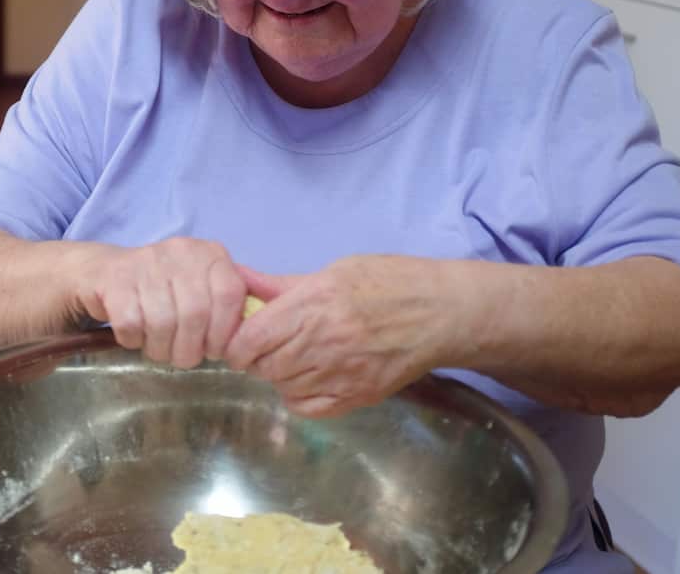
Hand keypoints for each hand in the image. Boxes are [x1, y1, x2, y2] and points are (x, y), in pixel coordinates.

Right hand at [75, 237, 249, 368]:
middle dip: (190, 349)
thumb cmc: (161, 290)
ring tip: (158, 349)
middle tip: (183, 358)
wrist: (102, 273)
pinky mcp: (115, 278)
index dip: (224, 333)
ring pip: (163, 322)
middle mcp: (180, 251)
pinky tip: (134, 335)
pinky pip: (132, 324)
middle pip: (196, 314)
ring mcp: (145, 262)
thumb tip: (249, 339)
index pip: (230, 295)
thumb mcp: (199, 289)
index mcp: (209, 254)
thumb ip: (225, 307)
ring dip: (161, 349)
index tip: (214, 351)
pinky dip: (133, 341)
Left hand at [223, 255, 462, 416]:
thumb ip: (282, 284)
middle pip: (264, 365)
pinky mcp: (359, 396)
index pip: (251, 338)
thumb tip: (239, 279)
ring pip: (283, 387)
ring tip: (292, 359)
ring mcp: (343, 373)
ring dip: (278, 376)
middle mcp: (324, 341)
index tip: (241, 338)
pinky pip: (308, 409)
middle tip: (266, 347)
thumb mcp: (333, 271)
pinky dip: (299, 397)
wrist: (443, 312)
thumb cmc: (388, 282)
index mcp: (314, 304)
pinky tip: (308, 379)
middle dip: (256, 358)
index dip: (237, 342)